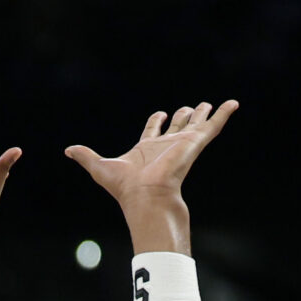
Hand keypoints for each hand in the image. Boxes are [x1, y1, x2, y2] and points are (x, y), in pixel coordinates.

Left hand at [65, 102, 237, 247]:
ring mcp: (182, 144)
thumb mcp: (99, 167)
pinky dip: (224, 114)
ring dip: (203, 114)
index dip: (155, 122)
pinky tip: (233, 103)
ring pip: (196, 125)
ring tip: (212, 104)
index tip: (159, 114)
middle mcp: (166, 147)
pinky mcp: (195, 143)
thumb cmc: (125, 187)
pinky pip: (213, 125)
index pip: (153, 132)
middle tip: (190, 107)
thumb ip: (85, 156)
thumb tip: (67, 150)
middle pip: (177, 127)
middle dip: (182, 117)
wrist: (147, 197)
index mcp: (146, 150)